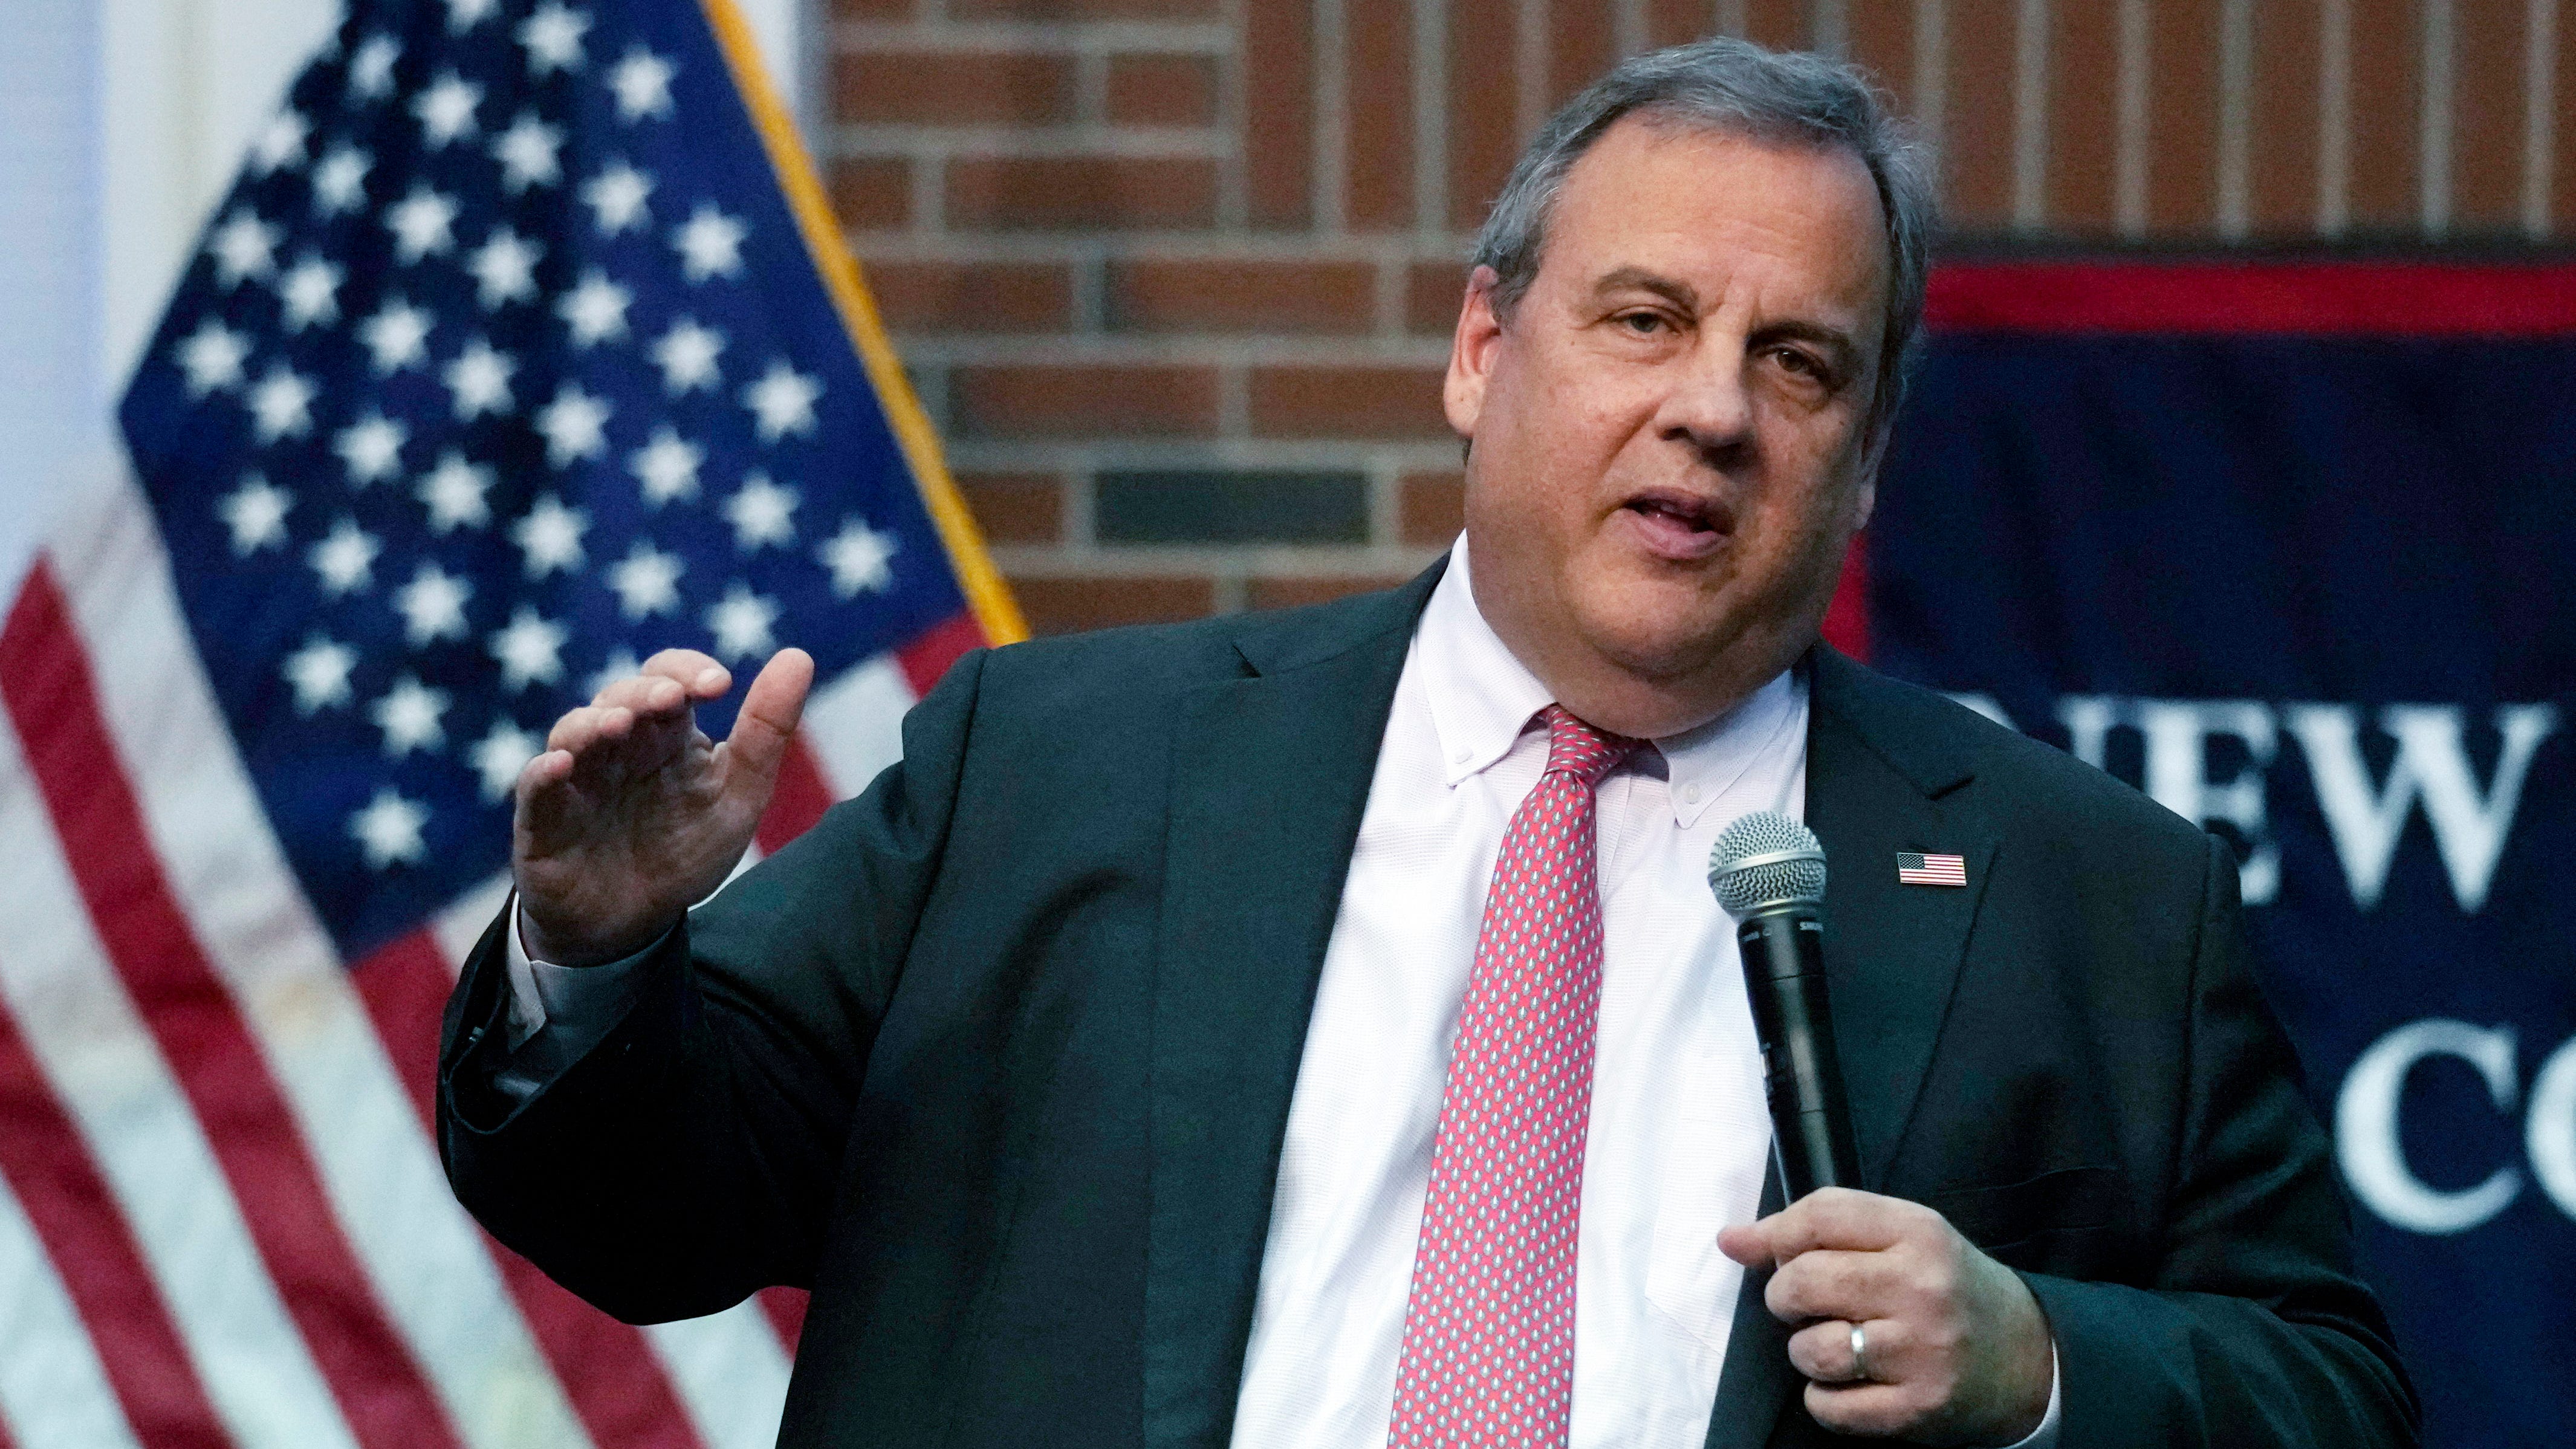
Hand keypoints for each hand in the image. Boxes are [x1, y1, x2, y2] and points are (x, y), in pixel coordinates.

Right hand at [512, 646, 814, 965]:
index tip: (719, 684)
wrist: (636, 921)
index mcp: (665, 732)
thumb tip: (798, 655)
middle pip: (621, 696)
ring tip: (619, 725)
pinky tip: (561, 765)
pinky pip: (534, 787)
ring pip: (574, 731)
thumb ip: (766, 729)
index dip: (687, 670)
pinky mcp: (542, 819)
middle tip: (671, 699)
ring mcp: (577, 777)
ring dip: (594, 722)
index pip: (668, 678)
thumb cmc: (685, 850)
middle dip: (644, 693)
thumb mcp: (738, 794)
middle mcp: (617, 744)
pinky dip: (543, 772)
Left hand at [1717, 1187, 2052, 1445]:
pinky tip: (1849, 1384)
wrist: (2029, 1359)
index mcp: (1919, 1232)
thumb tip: (1729, 1240)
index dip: (1777, 1234)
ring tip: (1834, 1345)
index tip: (1766, 1250)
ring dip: (1805, 1350)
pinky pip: (1829, 1406)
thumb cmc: (1948, 1289)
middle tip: (1804, 1304)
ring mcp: (1921, 1351)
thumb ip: (1820, 1230)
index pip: (1820, 1214)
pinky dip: (1823, 1398)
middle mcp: (1921, 1287)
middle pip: (1802, 1281)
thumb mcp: (1901, 1239)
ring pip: (1810, 1349)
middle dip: (1784, 1296)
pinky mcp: (1917, 1408)